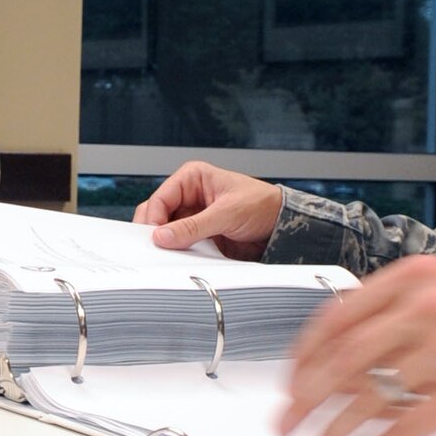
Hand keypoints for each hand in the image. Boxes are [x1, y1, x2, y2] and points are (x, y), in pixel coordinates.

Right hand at [133, 163, 282, 258]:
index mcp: (193, 178)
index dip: (154, 219)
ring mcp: (193, 215)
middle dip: (155, 230)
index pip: (160, 198)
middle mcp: (189, 195)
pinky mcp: (199, 233)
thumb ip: (193, 226)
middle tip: (156, 248)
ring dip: (166, 242)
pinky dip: (177, 251)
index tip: (154, 238)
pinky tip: (179, 257)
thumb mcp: (227, 213)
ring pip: (166, 230)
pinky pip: (180, 242)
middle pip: (158, 214)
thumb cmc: (262, 205)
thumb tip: (163, 236)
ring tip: (168, 254)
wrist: (282, 225)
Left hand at [282, 255, 435, 435]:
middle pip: (342, 359)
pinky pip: (402, 427)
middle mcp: (429, 308)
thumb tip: (330, 367)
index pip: (338, 316)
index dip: (303, 356)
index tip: (290, 381)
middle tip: (288, 423)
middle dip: (306, 398)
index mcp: (418, 278)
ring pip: (365, 398)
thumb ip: (392, 322)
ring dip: (332, 432)